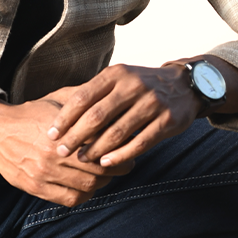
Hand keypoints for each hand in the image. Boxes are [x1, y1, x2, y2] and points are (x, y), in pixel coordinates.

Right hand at [0, 96, 133, 206]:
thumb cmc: (31, 113)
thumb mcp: (57, 100)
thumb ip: (83, 100)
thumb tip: (111, 99)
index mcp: (61, 133)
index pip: (100, 148)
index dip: (118, 151)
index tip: (127, 149)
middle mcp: (52, 156)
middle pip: (97, 170)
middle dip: (115, 169)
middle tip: (123, 165)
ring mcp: (43, 174)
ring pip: (86, 187)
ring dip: (101, 183)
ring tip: (105, 175)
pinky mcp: (36, 188)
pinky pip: (69, 199)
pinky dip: (83, 195)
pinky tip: (86, 186)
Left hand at [46, 64, 204, 170]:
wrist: (186, 86)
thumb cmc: (142, 86)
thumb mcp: (119, 79)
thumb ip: (95, 93)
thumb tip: (61, 118)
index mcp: (116, 74)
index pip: (83, 97)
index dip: (64, 118)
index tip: (51, 135)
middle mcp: (133, 85)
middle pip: (97, 116)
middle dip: (76, 137)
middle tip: (62, 152)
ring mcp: (152, 103)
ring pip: (117, 132)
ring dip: (96, 149)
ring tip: (82, 160)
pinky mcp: (167, 120)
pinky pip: (140, 143)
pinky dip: (120, 155)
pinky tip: (106, 163)